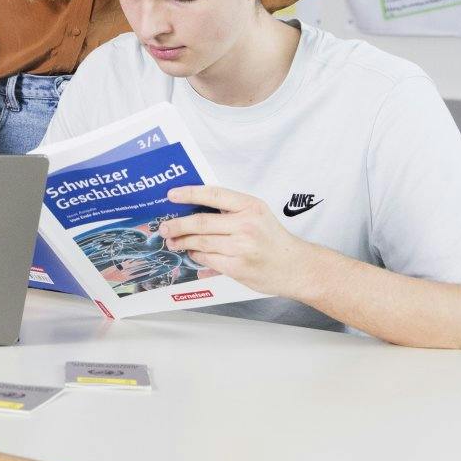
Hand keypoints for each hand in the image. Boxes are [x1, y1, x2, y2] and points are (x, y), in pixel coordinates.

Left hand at [158, 186, 319, 299]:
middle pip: (201, 222)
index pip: (213, 194)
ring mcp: (242, 247)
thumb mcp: (257, 214)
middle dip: (177, 225)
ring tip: (173, 241)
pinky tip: (192, 253)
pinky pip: (207, 259)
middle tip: (165, 226)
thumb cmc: (273, 239)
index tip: (171, 195)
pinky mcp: (238, 267)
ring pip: (201, 242)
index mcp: (250, 206)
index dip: (189, 193)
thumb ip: (230, 209)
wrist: (295, 266)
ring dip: (183, 242)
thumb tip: (193, 207)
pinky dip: (196, 255)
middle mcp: (246, 225)